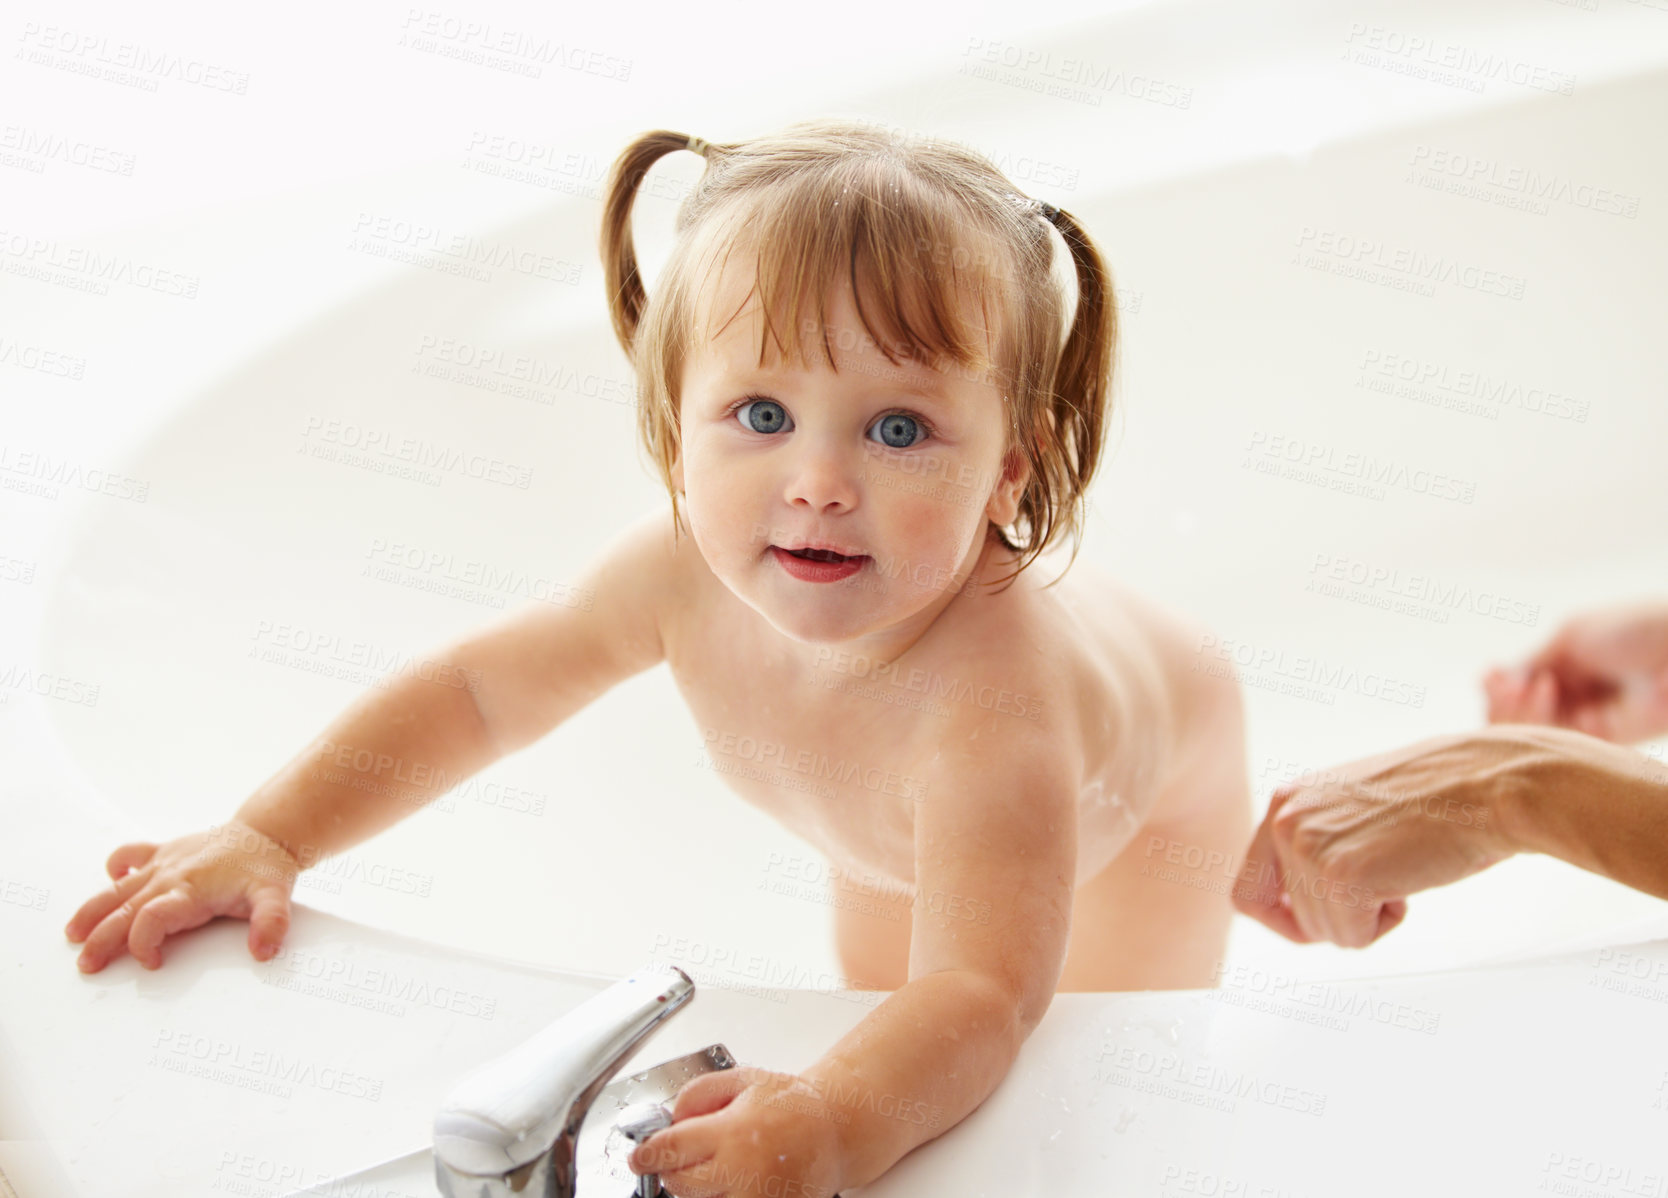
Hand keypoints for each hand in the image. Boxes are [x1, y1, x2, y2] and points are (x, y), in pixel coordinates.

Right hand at [64, 820, 299, 971]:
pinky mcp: (163, 851)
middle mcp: (170, 875)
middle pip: (124, 910)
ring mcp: (163, 862)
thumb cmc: (266, 867)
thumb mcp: (276, 897)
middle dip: (102, 938)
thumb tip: (262, 950)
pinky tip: (111, 883)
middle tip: (87, 964)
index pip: (152, 918)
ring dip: (93, 911)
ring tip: (74, 934)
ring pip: (116, 888)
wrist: (267, 833)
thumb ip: (271, 923)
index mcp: (191, 890)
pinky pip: (129, 855)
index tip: (152, 963)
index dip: (144, 944)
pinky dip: (115, 867)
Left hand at [628, 1066, 845, 1197]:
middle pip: (679, 1184)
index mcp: (733, 1132)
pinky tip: (740, 1181)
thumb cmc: (791, 1104)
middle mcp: (742, 1172)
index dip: (647, 1154)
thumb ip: (698, 1093)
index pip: (670, 1150)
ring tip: (728, 1164)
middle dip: (676, 1169)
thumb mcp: (742, 1080)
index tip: (638, 1157)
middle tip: (691, 1154)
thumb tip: (670, 1119)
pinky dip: (724, 1194)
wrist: (835, 1132)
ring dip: (702, 1187)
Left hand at [1232, 728, 1530, 947]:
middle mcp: (1285, 821)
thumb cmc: (1438, 802)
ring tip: (1401, 866)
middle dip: (1342, 915)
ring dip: (1368, 916)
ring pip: (1325, 932)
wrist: (1490, 787)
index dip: (1281, 920)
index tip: (1315, 924)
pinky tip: (1408, 882)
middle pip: (1293, 919)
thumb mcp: (1352, 810)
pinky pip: (1352, 938)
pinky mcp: (1340, 874)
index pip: (1248, 890)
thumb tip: (1293, 902)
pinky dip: (1385, 925)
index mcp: (1285, 802)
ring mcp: (1308, 847)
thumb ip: (1315, 842)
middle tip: (1386, 875)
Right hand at [1484, 600, 1667, 742]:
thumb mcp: (1569, 637)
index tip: (1492, 675)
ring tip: (1539, 687)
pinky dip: (1543, 724)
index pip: (1511, 692)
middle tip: (1513, 686)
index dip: (1495, 689)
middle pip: (1512, 718)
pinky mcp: (1602, 743)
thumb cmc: (1633, 630)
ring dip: (1520, 713)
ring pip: (1528, 735)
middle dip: (1502, 704)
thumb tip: (1488, 681)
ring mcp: (1584, 722)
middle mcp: (1570, 699)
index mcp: (1562, 671)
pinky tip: (1549, 696)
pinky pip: (1557, 745)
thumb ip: (1529, 663)